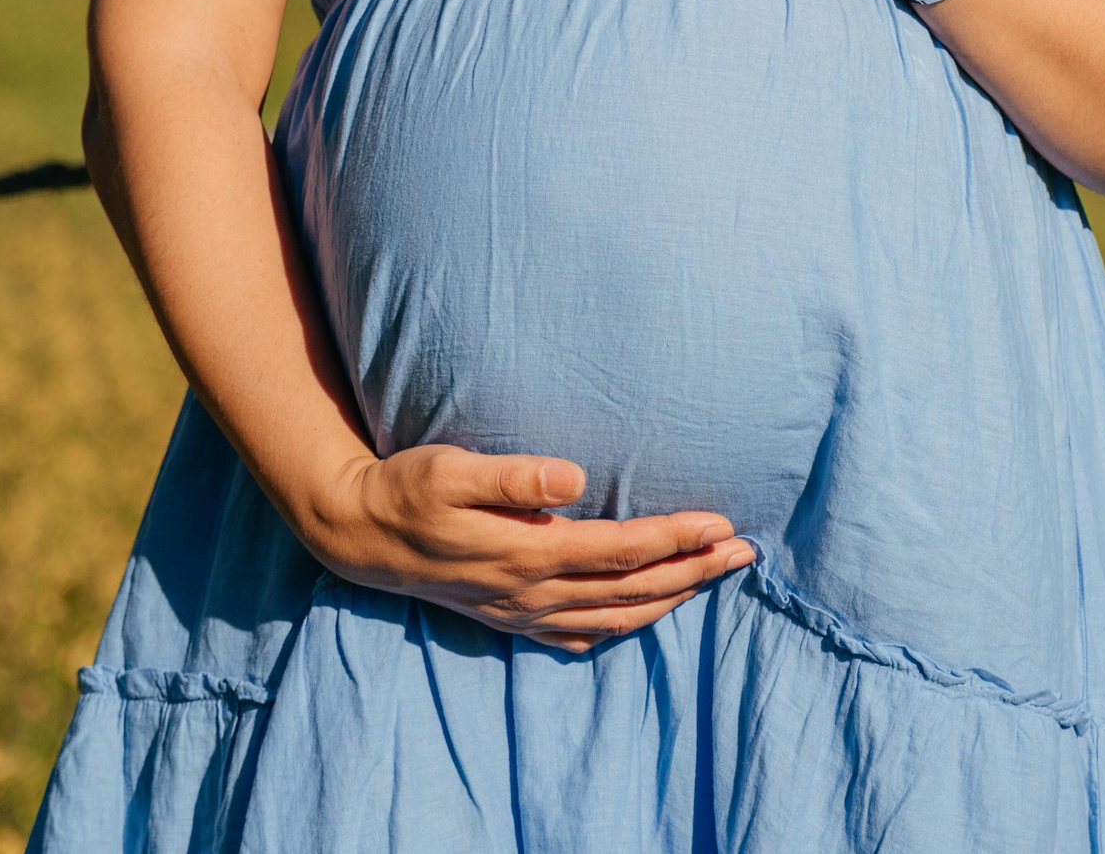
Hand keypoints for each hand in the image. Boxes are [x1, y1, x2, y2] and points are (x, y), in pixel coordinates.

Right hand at [299, 445, 753, 652]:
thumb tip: (572, 477)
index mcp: (528, 554)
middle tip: (745, 551)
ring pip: (616, 618)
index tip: (722, 523)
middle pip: (632, 590)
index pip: (622, 551)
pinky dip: (626, 626)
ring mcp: (523, 614)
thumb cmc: (409, 489)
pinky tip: (646, 614)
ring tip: (714, 575)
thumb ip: (514, 475)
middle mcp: (533, 593)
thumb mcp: (452, 468)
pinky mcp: (512, 619)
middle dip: (694, 571)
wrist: (360, 535)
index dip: (676, 539)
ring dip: (672, 598)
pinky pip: (583, 635)